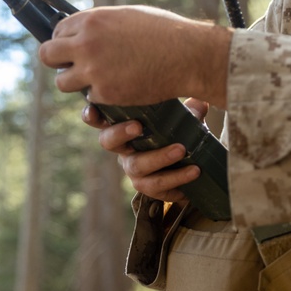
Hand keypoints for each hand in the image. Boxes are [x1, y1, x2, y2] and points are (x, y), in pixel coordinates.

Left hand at [39, 5, 230, 107]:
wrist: (187, 54)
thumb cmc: (164, 31)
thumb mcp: (127, 16)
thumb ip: (100, 24)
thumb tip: (84, 30)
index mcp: (92, 20)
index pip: (57, 32)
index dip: (66, 42)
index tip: (76, 49)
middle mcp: (86, 43)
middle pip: (48, 56)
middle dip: (60, 62)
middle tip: (76, 66)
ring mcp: (94, 70)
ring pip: (63, 82)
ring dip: (77, 82)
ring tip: (98, 79)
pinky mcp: (105, 93)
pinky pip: (91, 97)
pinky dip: (103, 95)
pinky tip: (121, 86)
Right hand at [84, 98, 211, 203]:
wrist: (195, 163)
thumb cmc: (180, 132)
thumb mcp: (185, 116)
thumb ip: (190, 109)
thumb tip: (199, 103)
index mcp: (125, 126)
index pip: (99, 118)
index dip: (91, 115)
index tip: (94, 110)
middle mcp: (123, 149)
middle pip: (109, 142)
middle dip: (120, 133)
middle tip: (138, 127)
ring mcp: (134, 170)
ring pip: (137, 167)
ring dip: (159, 157)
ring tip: (182, 149)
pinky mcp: (150, 187)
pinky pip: (158, 187)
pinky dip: (177, 179)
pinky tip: (194, 171)